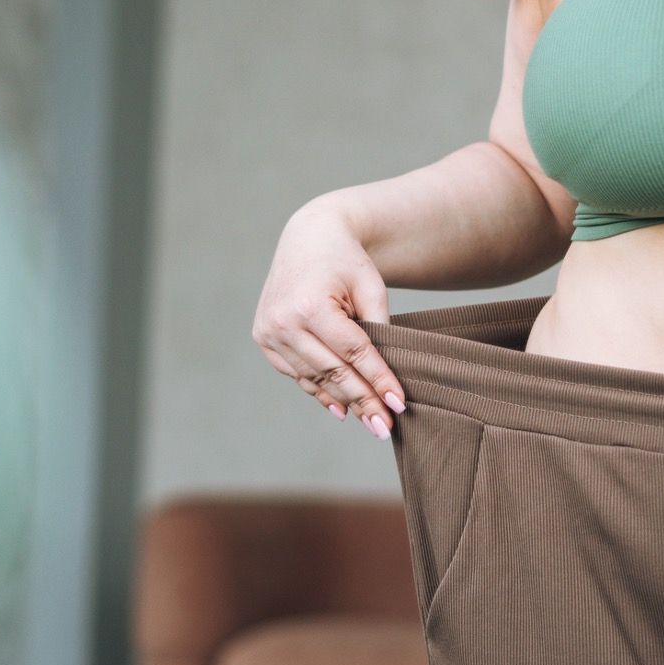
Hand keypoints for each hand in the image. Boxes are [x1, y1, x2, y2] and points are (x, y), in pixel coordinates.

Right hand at [253, 202, 407, 438]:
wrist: (309, 238)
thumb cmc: (346, 261)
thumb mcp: (372, 287)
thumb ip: (380, 329)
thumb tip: (387, 380)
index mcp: (309, 306)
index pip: (353, 353)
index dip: (378, 381)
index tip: (399, 404)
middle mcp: (283, 322)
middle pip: (333, 371)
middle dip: (364, 401)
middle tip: (386, 426)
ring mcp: (269, 333)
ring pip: (314, 377)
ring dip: (344, 401)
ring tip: (370, 421)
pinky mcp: (264, 339)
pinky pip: (297, 373)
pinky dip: (320, 390)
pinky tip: (342, 408)